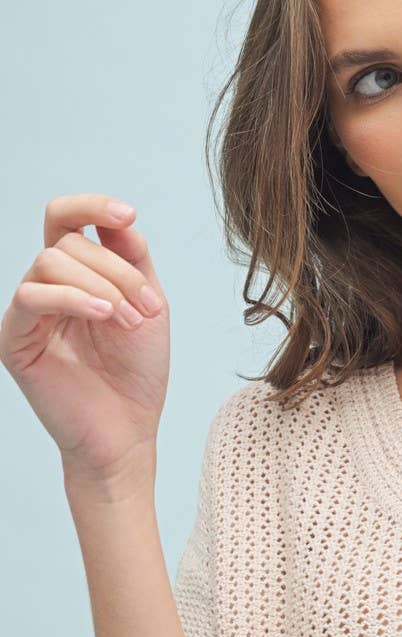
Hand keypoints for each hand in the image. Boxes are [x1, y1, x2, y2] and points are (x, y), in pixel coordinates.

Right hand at [0, 193, 169, 490]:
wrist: (128, 430)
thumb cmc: (136, 374)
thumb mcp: (149, 306)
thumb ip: (135, 261)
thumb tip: (122, 219)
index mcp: (78, 274)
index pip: (66, 219)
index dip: (91, 206)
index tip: (127, 214)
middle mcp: (48, 287)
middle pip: (68, 241)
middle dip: (116, 269)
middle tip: (146, 307)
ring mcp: (29, 312)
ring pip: (50, 262)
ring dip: (101, 285)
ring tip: (128, 320)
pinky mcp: (16, 339)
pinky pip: (32, 296)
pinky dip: (73, 298)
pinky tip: (104, 315)